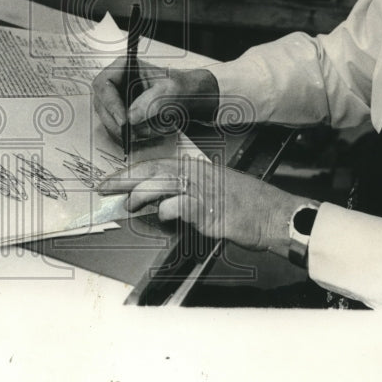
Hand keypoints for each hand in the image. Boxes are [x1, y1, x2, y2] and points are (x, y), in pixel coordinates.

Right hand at [91, 58, 219, 146]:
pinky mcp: (121, 114)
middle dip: (119, 123)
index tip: (124, 121)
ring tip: (152, 130)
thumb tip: (131, 118)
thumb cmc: (179, 87)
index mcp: (124, 67)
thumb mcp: (169, 91)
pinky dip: (133, 135)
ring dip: (129, 131)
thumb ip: (151, 102)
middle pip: (103, 106)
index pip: (104, 85)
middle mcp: (116, 83)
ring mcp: (117, 99)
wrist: (188, 97)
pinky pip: (118, 129)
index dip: (110, 104)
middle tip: (133, 134)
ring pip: (110, 121)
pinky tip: (150, 132)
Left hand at [98, 156, 309, 254]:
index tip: (114, 178)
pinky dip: (167, 211)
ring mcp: (205, 192)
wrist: (276, 215)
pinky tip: (163, 216)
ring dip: (142, 195)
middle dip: (126, 179)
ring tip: (128, 204)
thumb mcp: (217, 193)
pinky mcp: (210, 210)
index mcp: (200, 170)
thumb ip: (189, 195)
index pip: (159, 165)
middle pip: (154, 172)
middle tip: (104, 187)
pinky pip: (180, 207)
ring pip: (163, 185)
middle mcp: (200, 176)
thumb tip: (162, 205)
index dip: (134, 171)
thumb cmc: (249, 207)